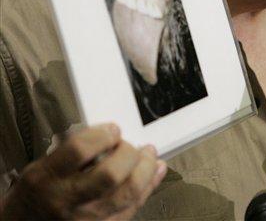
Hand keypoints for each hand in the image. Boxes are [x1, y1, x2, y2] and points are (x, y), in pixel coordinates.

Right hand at [0, 123, 166, 219]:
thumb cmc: (37, 193)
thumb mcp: (43, 163)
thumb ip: (73, 148)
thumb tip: (109, 133)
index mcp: (49, 177)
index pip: (80, 150)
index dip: (102, 135)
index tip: (113, 128)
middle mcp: (68, 200)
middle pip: (110, 174)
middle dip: (128, 153)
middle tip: (130, 144)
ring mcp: (87, 219)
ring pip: (127, 193)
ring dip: (145, 169)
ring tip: (149, 154)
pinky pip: (132, 209)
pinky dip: (148, 187)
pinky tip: (155, 172)